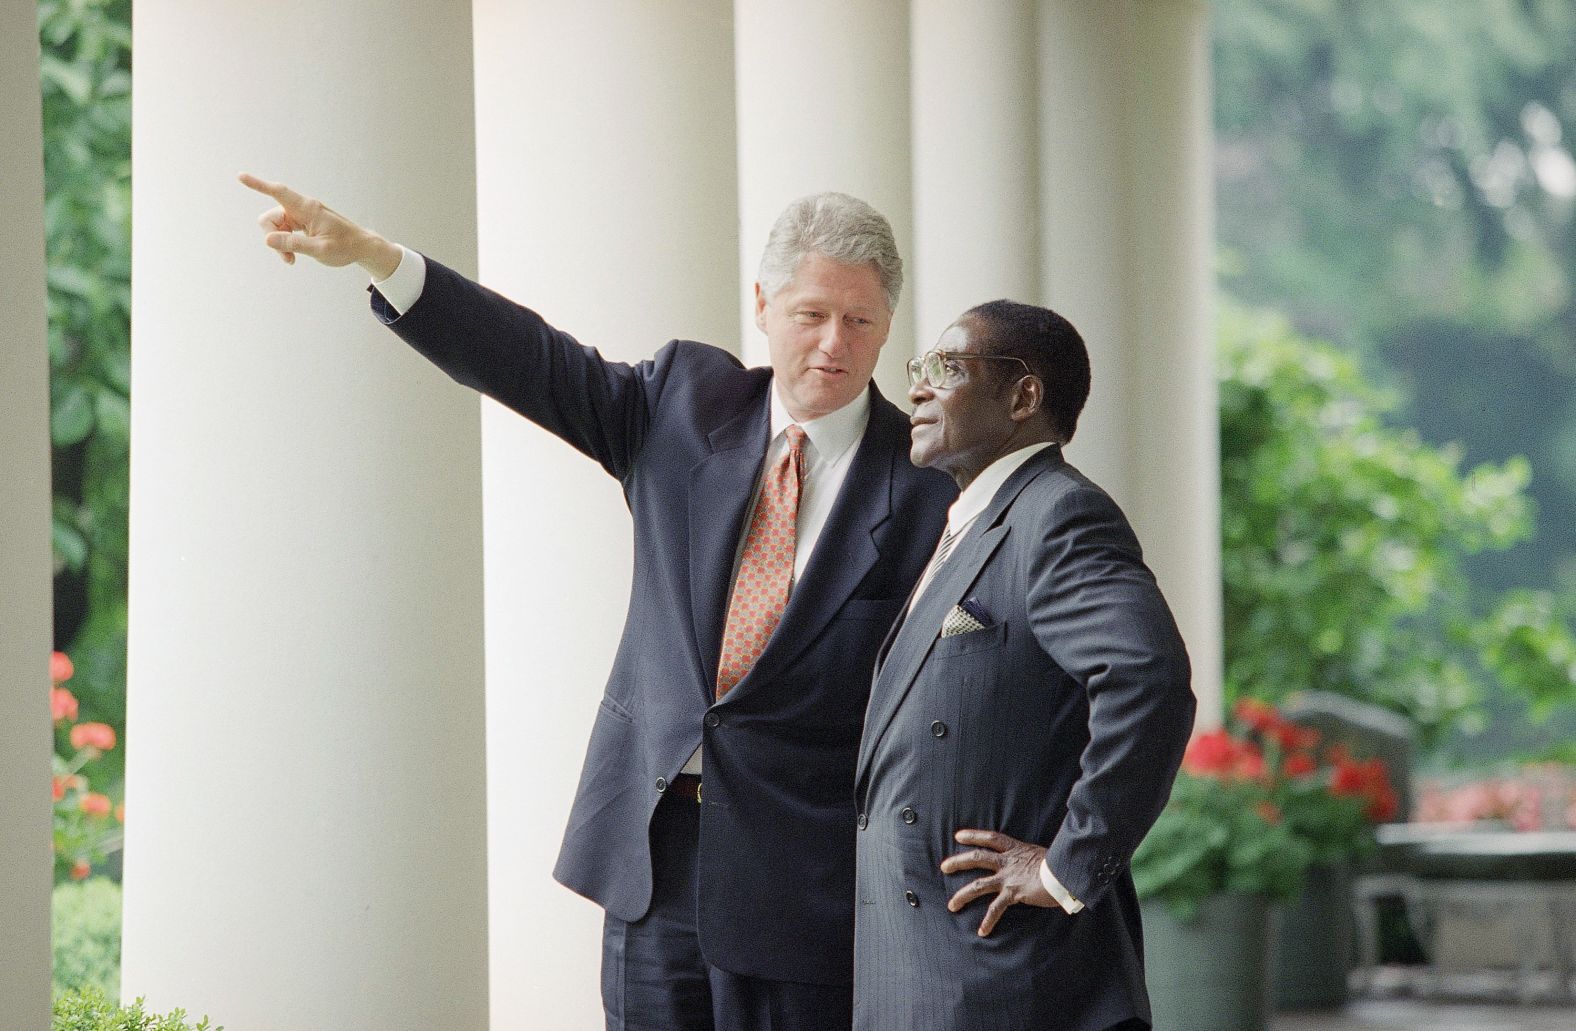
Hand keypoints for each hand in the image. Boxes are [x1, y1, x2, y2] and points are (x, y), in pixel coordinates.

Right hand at [238, 172, 400, 278]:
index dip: (259, 185)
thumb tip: (268, 240)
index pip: (279, 193)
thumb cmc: (345, 247)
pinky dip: (285, 244)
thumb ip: (294, 244)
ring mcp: (301, 216)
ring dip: (280, 244)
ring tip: (292, 260)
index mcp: (308, 209)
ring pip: (276, 227)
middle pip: (271, 217)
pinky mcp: (301, 224)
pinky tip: (293, 256)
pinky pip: (283, 231)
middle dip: (272, 237)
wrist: (361, 247)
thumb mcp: (320, 250)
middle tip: (287, 258)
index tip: (241, 176)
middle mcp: (302, 209)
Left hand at [940, 828, 1057, 936]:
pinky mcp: (1013, 893)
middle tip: (943, 867)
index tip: (958, 836)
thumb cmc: (1061, 863)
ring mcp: (1008, 877)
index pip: (990, 838)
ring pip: (979, 884)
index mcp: (1015, 849)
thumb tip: (1038, 864)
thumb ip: (1033, 859)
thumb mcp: (1043, 855)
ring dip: (963, 895)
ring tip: (951, 905)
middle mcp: (1008, 861)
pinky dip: (988, 921)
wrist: (1066, 872)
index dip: (974, 835)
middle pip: (977, 858)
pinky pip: (996, 908)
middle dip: (958, 862)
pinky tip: (982, 931)